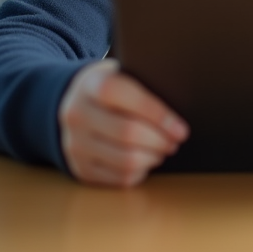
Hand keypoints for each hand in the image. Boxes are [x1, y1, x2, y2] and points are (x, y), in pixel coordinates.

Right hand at [58, 59, 187, 186]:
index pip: (124, 96)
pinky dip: (141, 171)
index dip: (156, 112)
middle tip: (176, 139)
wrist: (72, 105)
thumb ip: (142, 82)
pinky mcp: (81, 168)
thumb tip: (180, 100)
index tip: (179, 127)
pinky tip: (146, 159)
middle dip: (160, 139)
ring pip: (126, 160)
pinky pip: (120, 178)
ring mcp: (75, 144)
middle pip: (128, 133)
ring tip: (163, 148)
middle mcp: (77, 114)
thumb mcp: (118, 73)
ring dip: (153, 157)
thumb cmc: (109, 89)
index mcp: (89, 84)